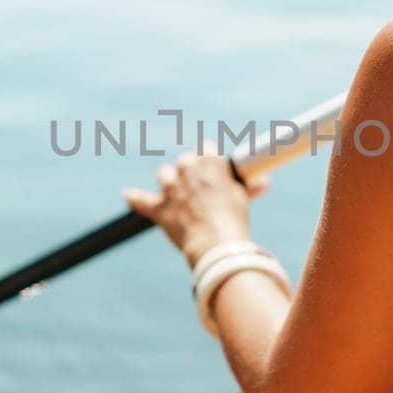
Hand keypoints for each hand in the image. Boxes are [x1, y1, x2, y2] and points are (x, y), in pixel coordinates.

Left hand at [123, 149, 270, 266]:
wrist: (217, 243)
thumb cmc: (236, 220)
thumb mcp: (244, 199)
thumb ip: (249, 187)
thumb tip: (264, 183)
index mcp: (210, 162)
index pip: (206, 149)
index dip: (209, 160)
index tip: (213, 170)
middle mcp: (187, 169)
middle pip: (184, 160)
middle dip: (191, 171)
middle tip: (200, 187)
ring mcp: (171, 188)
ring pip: (164, 174)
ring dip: (169, 181)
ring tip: (177, 193)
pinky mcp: (159, 208)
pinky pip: (141, 200)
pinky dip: (135, 198)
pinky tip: (128, 195)